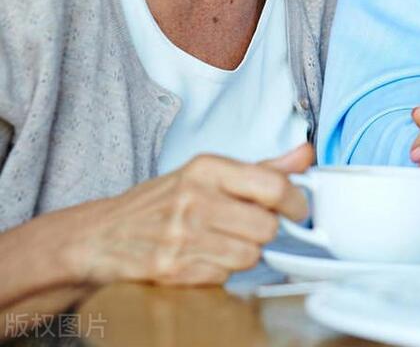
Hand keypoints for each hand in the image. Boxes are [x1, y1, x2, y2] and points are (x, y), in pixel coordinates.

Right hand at [60, 144, 312, 286]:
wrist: (101, 235)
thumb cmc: (162, 202)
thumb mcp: (208, 174)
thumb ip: (263, 167)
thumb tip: (306, 154)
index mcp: (207, 169)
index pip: (273, 186)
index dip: (296, 202)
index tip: (299, 210)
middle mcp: (194, 199)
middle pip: (267, 227)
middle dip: (265, 232)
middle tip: (250, 228)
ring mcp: (181, 235)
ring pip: (249, 255)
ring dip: (243, 254)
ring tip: (221, 242)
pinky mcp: (172, 269)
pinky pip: (223, 277)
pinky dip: (220, 272)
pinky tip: (202, 258)